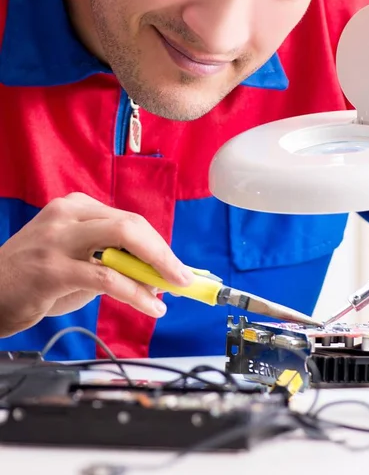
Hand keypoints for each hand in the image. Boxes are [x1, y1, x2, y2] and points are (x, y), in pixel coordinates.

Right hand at [0, 192, 193, 336]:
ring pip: (123, 243)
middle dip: (164, 253)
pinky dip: (135, 293)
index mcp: (78, 208)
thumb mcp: (78, 259)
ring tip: (170, 293)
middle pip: (132, 225)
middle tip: (184, 277)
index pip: (131, 222)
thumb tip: (158, 277)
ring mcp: (59, 239)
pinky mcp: (52, 269)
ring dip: (155, 271)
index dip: (159, 246)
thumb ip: (115, 261)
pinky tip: (149, 306)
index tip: (177, 267)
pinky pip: (107, 278)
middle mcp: (69, 215)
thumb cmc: (37, 277)